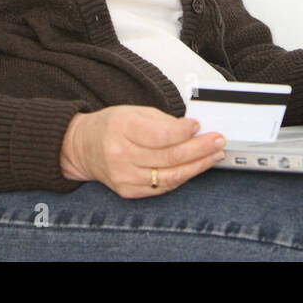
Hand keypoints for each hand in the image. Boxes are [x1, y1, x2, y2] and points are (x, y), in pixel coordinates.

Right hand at [59, 106, 225, 197]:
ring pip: (171, 175)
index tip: (199, 125)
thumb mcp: (134, 112)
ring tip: (214, 155)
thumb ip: (163, 121)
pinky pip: (163, 187)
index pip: (160, 135)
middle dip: (200, 149)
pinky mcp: (129, 191)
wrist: (84, 147)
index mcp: (122, 128)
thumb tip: (193, 130)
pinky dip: (183, 177)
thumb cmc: (111, 126)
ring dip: (198, 165)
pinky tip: (195, 167)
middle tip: (218, 141)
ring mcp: (124, 177)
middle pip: (170, 157)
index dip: (184, 132)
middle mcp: (121, 155)